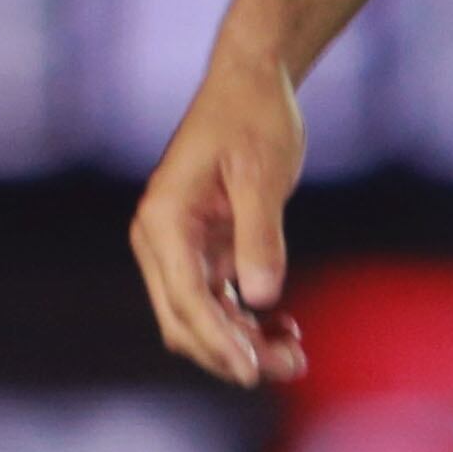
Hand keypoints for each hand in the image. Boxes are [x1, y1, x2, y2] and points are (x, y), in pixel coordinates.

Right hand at [128, 57, 310, 386]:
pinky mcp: (200, 248)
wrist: (251, 81)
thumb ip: (260, 235)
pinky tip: (282, 327)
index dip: (218, 340)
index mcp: (163, 220)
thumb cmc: (253, 117)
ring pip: (200, 318)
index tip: (251, 370)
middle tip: (290, 366)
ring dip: (241, 342)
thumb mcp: (263, 174)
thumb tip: (260, 297)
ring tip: (294, 355)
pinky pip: (215, 302)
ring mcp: (177, 247)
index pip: (186, 299)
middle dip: (232, 352)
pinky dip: (244, 321)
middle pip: (186, 320)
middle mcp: (159, 239)